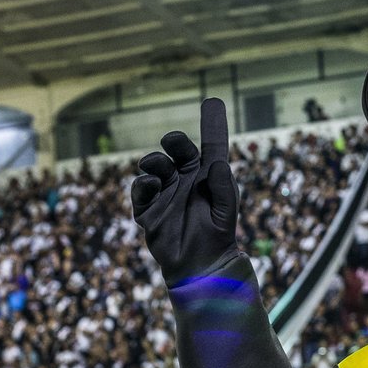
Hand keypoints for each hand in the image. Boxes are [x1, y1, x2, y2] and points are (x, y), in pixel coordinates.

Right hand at [131, 98, 238, 286]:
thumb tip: (217, 164)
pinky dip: (144, 183)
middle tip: (171, 141)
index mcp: (207, 175)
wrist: (199, 265)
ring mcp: (165, 192)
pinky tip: (151, 184)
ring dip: (155, 162)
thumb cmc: (217, 234)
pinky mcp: (148, 209)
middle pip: (177, 150)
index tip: (213, 102)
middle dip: (174, 141)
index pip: (210, 144)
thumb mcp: (226, 209)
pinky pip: (141, 190)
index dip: (212, 123)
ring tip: (158, 171)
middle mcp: (185, 178)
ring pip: (155, 166)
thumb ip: (224, 187)